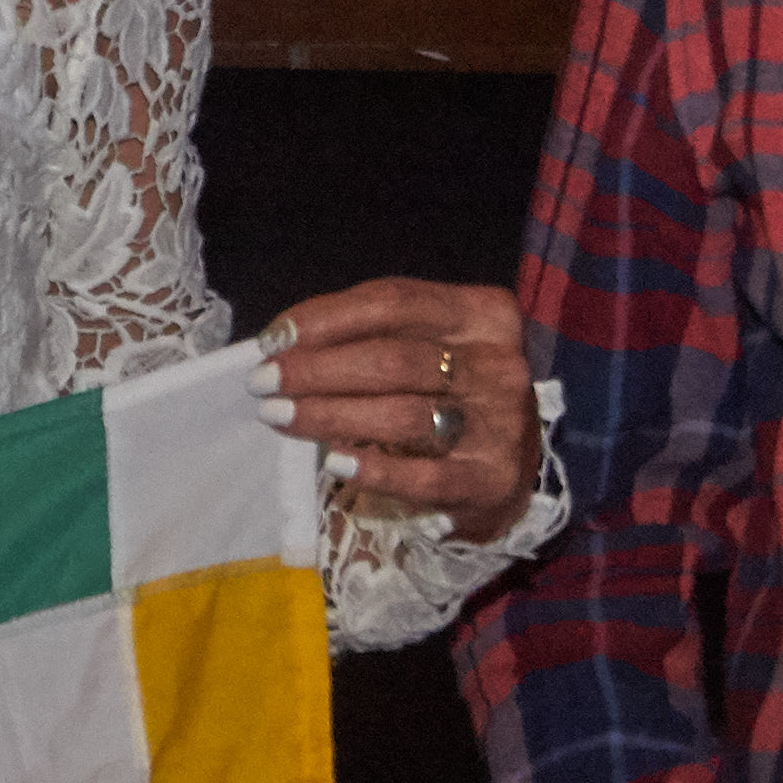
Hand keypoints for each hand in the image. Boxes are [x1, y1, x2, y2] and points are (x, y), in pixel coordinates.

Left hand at [254, 279, 540, 540]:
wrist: (518, 464)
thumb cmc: (453, 390)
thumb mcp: (432, 342)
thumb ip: (376, 332)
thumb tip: (286, 340)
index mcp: (483, 314)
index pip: (394, 303)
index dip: (326, 317)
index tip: (273, 338)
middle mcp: (499, 365)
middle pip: (394, 360)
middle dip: (317, 370)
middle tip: (264, 383)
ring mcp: (500, 425)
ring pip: (403, 415)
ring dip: (330, 415)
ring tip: (280, 417)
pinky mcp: (490, 479)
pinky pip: (423, 476)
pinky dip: (374, 467)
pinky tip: (336, 462)